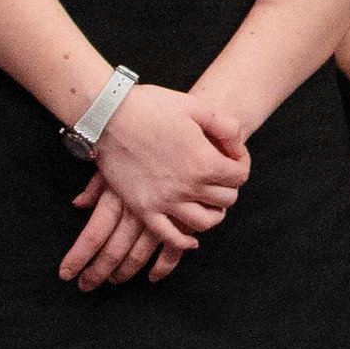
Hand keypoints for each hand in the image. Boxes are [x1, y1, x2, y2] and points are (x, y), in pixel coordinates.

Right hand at [62, 85, 249, 287]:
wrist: (109, 116)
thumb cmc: (153, 107)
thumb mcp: (198, 107)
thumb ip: (226, 127)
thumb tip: (238, 148)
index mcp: (205, 162)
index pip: (239, 177)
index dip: (239, 165)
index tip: (230, 158)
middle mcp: (188, 187)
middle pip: (226, 200)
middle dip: (228, 188)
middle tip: (220, 178)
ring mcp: (165, 201)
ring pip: (204, 223)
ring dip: (213, 215)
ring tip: (209, 204)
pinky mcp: (143, 208)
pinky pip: (169, 236)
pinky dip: (183, 242)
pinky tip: (191, 239)